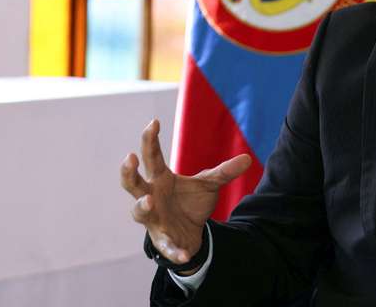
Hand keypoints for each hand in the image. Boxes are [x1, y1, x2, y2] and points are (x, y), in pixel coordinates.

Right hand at [120, 118, 251, 266]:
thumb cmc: (191, 203)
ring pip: (138, 211)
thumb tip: (248, 159)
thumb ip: (224, 172)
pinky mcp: (163, 240)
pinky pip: (166, 246)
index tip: (154, 122)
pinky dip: (173, 251)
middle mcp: (150, 196)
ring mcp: (153, 218)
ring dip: (141, 207)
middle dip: (128, 171)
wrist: (191, 235)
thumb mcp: (209, 186)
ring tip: (148, 202)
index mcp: (160, 178)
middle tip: (130, 158)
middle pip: (131, 182)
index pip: (152, 155)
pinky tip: (184, 254)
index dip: (150, 139)